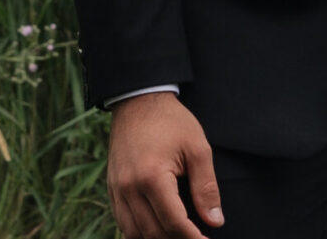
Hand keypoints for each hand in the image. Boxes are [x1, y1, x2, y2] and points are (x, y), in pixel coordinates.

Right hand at [108, 92, 220, 237]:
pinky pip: (122, 222)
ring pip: (133, 233)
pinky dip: (139, 232)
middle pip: (153, 232)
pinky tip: (156, 230)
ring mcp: (117, 189)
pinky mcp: (111, 188)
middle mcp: (129, 188)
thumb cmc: (171, 122)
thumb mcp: (198, 148)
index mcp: (152, 177)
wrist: (138, 101)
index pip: (174, 222)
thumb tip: (215, 221)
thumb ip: (206, 187)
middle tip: (196, 238)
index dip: (192, 238)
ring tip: (178, 236)